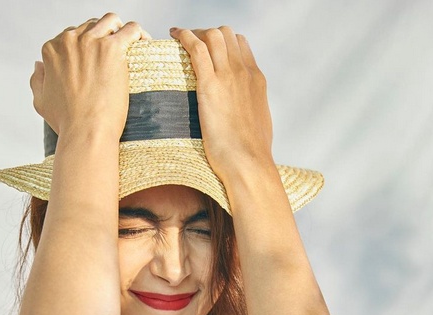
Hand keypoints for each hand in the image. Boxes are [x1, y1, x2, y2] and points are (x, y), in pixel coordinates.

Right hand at [30, 14, 150, 140]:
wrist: (86, 133)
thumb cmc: (67, 123)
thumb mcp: (41, 102)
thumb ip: (37, 80)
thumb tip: (39, 64)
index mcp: (52, 50)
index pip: (70, 36)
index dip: (84, 48)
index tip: (96, 61)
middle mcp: (69, 41)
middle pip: (90, 27)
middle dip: (102, 38)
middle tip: (113, 57)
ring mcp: (92, 42)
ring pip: (110, 22)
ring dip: (119, 31)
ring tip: (130, 46)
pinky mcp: (112, 49)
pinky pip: (131, 30)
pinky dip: (138, 34)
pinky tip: (143, 43)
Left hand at [170, 26, 274, 183]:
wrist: (249, 163)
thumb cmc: (252, 155)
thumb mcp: (258, 126)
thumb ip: (250, 112)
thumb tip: (245, 120)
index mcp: (256, 80)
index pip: (240, 45)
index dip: (223, 42)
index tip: (209, 50)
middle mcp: (244, 72)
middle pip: (226, 34)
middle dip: (207, 34)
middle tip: (191, 44)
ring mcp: (228, 76)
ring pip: (212, 35)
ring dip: (195, 33)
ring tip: (180, 39)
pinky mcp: (210, 86)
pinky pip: (196, 48)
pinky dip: (184, 36)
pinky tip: (174, 35)